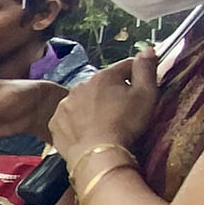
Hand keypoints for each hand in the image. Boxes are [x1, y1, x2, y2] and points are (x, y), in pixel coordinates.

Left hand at [51, 46, 159, 160]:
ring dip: (93, 107)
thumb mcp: (146, 95)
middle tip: (122, 111)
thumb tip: (148, 49)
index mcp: (104, 76)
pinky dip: (77, 123)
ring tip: (104, 124)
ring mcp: (64, 104)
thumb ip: (147, 69)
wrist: (98, 155)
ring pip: (83, 100)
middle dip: (112, 92)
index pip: (125, 67)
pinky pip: (69, 118)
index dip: (136, 75)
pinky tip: (88, 133)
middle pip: (102, 84)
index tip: (141, 87)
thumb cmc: (126, 124)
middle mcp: (80, 85)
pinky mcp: (55, 123)